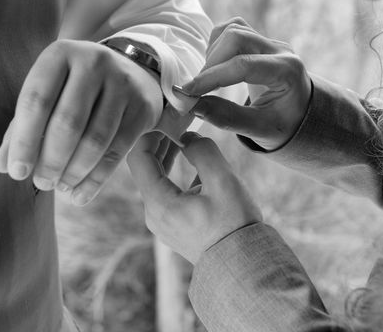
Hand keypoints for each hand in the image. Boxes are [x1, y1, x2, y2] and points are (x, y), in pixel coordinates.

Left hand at [0, 39, 163, 204]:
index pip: (37, 100)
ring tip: (60, 187)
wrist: (131, 71)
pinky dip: (96, 179)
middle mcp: (94, 62)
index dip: (24, 141)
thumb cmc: (75, 88)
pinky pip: (118, 150)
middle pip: (67, 122)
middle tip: (41, 183)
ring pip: (95, 139)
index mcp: (60, 55)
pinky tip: (80, 194)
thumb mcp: (48, 94)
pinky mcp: (142, 106)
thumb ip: (22, 126)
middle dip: (51, 161)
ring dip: (74, 172)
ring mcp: (122, 83)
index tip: (16, 172)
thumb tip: (1, 165)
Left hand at [127, 132, 261, 263]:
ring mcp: (162, 223)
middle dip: (159, 142)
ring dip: (167, 157)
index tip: (165, 117)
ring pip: (156, 181)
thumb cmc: (234, 225)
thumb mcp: (222, 180)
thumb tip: (188, 137)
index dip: (149, 132)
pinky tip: (193, 164)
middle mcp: (153, 214)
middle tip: (175, 121)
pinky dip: (175, 175)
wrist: (243, 266)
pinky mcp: (174, 227)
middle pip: (145, 168)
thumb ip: (203, 151)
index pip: (139, 157)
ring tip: (183, 137)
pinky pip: (166, 193)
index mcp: (159, 203)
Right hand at [182, 17, 311, 150]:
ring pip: (233, 30)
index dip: (212, 77)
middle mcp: (280, 50)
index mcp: (287, 71)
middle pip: (236, 37)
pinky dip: (218, 43)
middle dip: (211, 62)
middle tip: (198, 88)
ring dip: (214, 52)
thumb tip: (193, 105)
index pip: (243, 65)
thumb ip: (227, 118)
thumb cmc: (283, 125)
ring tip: (210, 79)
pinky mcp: (260, 40)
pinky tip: (216, 66)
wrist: (300, 115)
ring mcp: (270, 42)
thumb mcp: (259, 130)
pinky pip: (234, 28)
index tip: (189, 91)